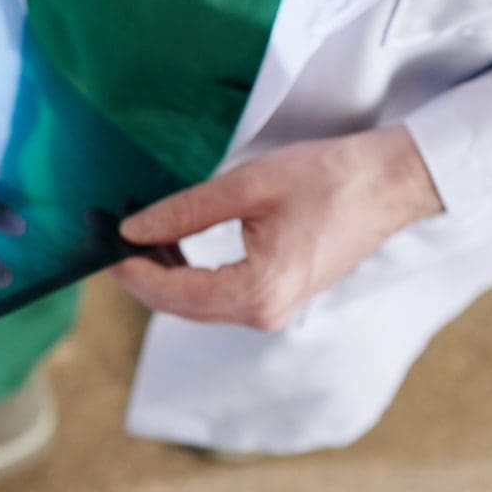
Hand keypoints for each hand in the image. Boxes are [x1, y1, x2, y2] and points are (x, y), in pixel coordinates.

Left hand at [110, 127, 442, 329]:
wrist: (394, 181)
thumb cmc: (332, 177)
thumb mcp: (249, 185)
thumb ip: (185, 211)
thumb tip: (130, 230)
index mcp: (258, 293)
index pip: (170, 292)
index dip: (129, 268)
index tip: (98, 240)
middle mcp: (263, 314)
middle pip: (176, 305)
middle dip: (137, 272)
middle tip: (103, 236)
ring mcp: (271, 310)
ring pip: (192, 303)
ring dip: (160, 273)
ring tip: (131, 234)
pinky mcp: (275, 297)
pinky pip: (214, 295)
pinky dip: (186, 274)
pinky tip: (168, 243)